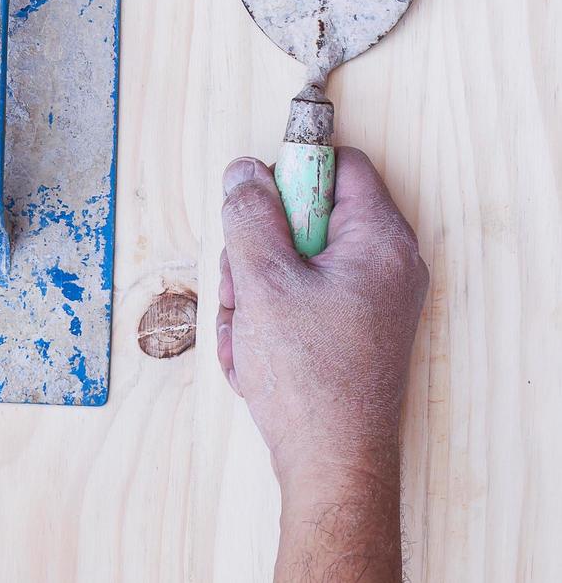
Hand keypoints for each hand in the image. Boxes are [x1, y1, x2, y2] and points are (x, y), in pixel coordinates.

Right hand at [218, 148, 426, 579]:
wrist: (332, 462)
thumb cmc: (309, 378)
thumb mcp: (263, 281)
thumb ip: (249, 215)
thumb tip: (244, 170)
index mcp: (379, 241)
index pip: (338, 166)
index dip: (289, 173)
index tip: (253, 201)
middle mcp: (385, 264)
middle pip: (306, 215)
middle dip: (257, 247)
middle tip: (245, 285)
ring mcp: (370, 299)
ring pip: (292, 260)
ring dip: (254, 289)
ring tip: (251, 332)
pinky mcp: (351, 328)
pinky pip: (296, 298)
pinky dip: (268, 318)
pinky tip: (260, 353)